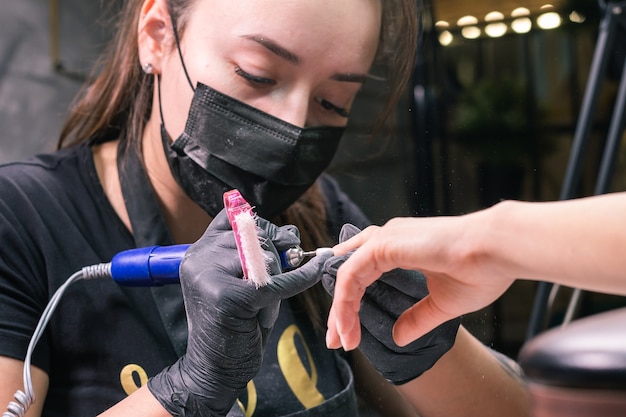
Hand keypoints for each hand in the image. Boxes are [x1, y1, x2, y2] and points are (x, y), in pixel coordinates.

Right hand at [148, 210, 330, 415]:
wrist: (215, 369)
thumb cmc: (235, 324)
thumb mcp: (243, 280)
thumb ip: (257, 254)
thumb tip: (290, 232)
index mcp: (198, 252)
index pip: (233, 218)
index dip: (261, 226)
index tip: (279, 240)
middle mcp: (198, 259)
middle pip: (253, 235)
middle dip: (277, 252)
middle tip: (283, 271)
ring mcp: (210, 277)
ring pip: (264, 257)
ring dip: (278, 275)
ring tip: (266, 299)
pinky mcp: (230, 298)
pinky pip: (276, 282)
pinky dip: (301, 277)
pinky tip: (316, 271)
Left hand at [327, 217, 512, 347]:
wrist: (498, 251)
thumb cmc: (481, 270)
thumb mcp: (441, 304)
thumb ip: (416, 318)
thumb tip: (398, 337)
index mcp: (401, 248)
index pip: (363, 275)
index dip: (351, 306)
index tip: (350, 336)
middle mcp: (389, 239)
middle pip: (351, 275)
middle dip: (340, 310)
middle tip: (336, 340)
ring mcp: (386, 239)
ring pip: (347, 275)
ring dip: (341, 309)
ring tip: (341, 338)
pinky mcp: (385, 244)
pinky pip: (352, 274)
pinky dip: (346, 300)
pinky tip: (347, 323)